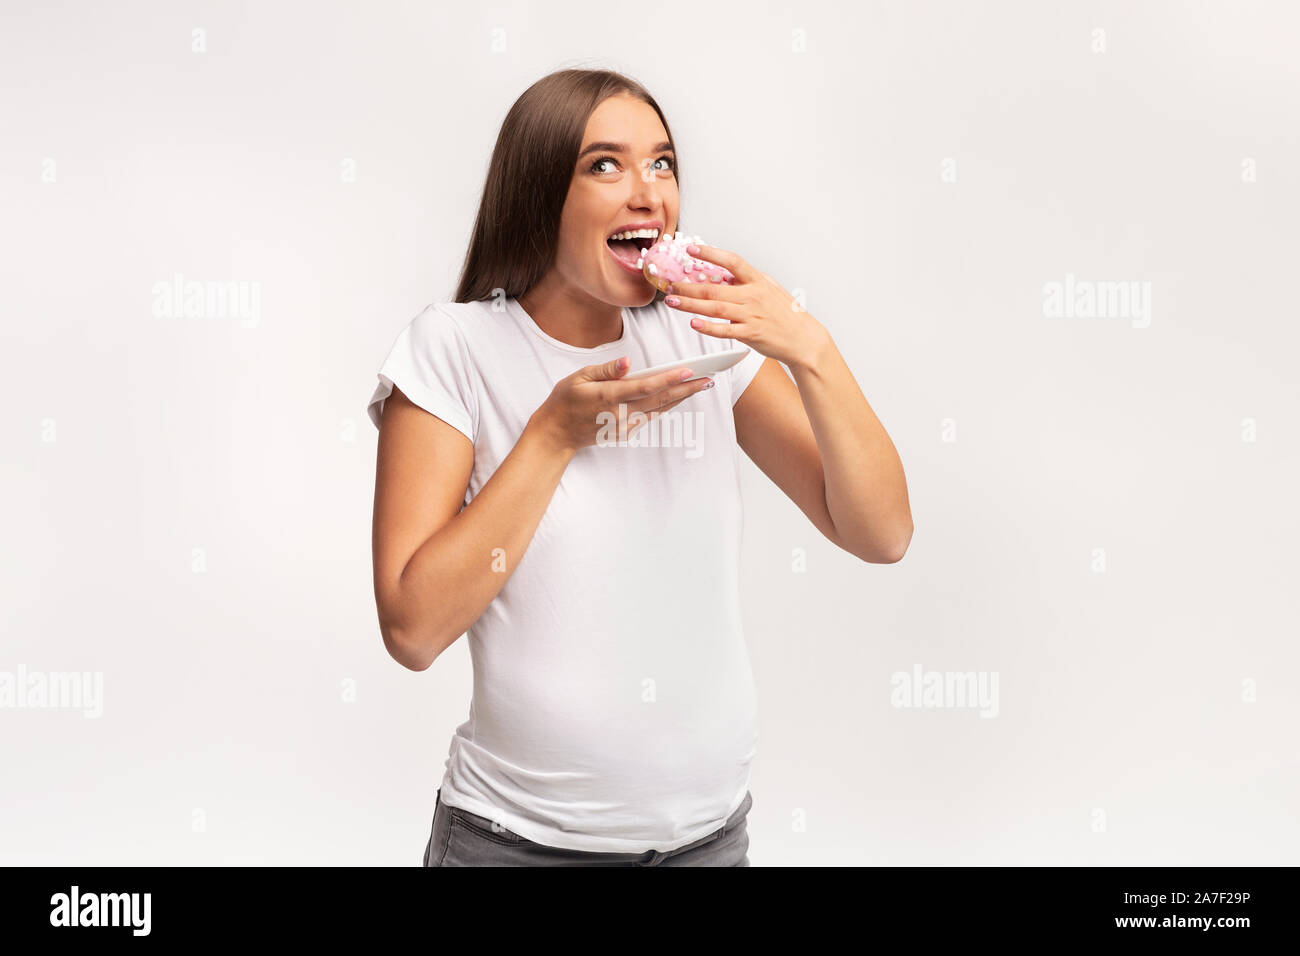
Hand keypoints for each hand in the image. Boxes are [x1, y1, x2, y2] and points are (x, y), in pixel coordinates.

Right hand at [532, 355, 714, 452]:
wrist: (557, 433)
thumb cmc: (565, 400)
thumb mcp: (579, 378)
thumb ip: (606, 370)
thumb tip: (628, 362)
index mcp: (607, 397)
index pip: (644, 387)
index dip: (668, 379)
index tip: (689, 371)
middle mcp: (620, 414)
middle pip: (660, 400)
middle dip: (686, 389)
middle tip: (710, 378)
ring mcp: (625, 426)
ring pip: (660, 409)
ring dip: (683, 397)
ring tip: (704, 384)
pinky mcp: (627, 432)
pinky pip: (652, 415)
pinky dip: (669, 404)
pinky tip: (682, 394)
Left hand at [662, 244, 830, 371]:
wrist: (803, 338)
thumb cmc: (784, 314)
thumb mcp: (769, 289)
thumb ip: (746, 281)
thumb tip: (723, 273)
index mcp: (757, 281)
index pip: (731, 261)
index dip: (710, 253)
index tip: (690, 249)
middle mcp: (753, 295)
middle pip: (714, 287)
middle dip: (688, 285)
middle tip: (669, 283)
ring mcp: (751, 315)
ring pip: (714, 307)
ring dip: (690, 304)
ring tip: (672, 301)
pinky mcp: (750, 334)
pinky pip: (725, 330)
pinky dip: (708, 327)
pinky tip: (693, 324)